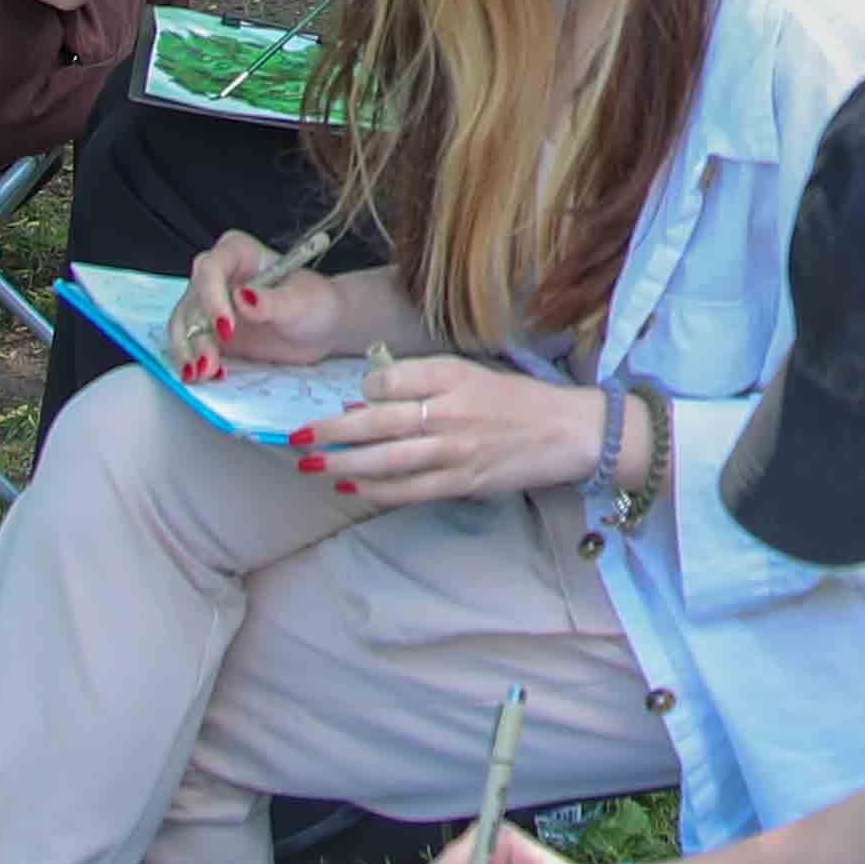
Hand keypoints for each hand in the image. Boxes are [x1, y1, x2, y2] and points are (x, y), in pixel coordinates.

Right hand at [173, 231, 355, 378]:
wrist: (322, 329)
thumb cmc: (315, 303)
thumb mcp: (301, 302)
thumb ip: (272, 301)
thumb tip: (243, 297)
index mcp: (239, 253)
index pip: (211, 269)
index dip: (211, 298)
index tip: (226, 328)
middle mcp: (218, 276)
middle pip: (191, 300)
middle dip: (195, 334)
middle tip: (208, 363)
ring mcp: (210, 305)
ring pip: (184, 326)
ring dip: (189, 352)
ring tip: (205, 375)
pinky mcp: (210, 333)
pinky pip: (191, 346)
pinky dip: (194, 362)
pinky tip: (211, 376)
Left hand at [283, 356, 609, 511]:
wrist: (567, 431)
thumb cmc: (516, 400)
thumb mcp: (471, 374)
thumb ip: (423, 381)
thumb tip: (370, 396)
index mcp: (452, 375)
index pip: (391, 379)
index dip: (363, 390)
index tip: (348, 398)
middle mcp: (450, 410)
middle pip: (378, 422)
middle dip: (332, 431)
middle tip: (297, 437)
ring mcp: (455, 450)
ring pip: (387, 460)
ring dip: (344, 463)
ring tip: (312, 465)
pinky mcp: (462, 481)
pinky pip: (409, 490)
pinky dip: (376, 490)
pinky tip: (351, 487)